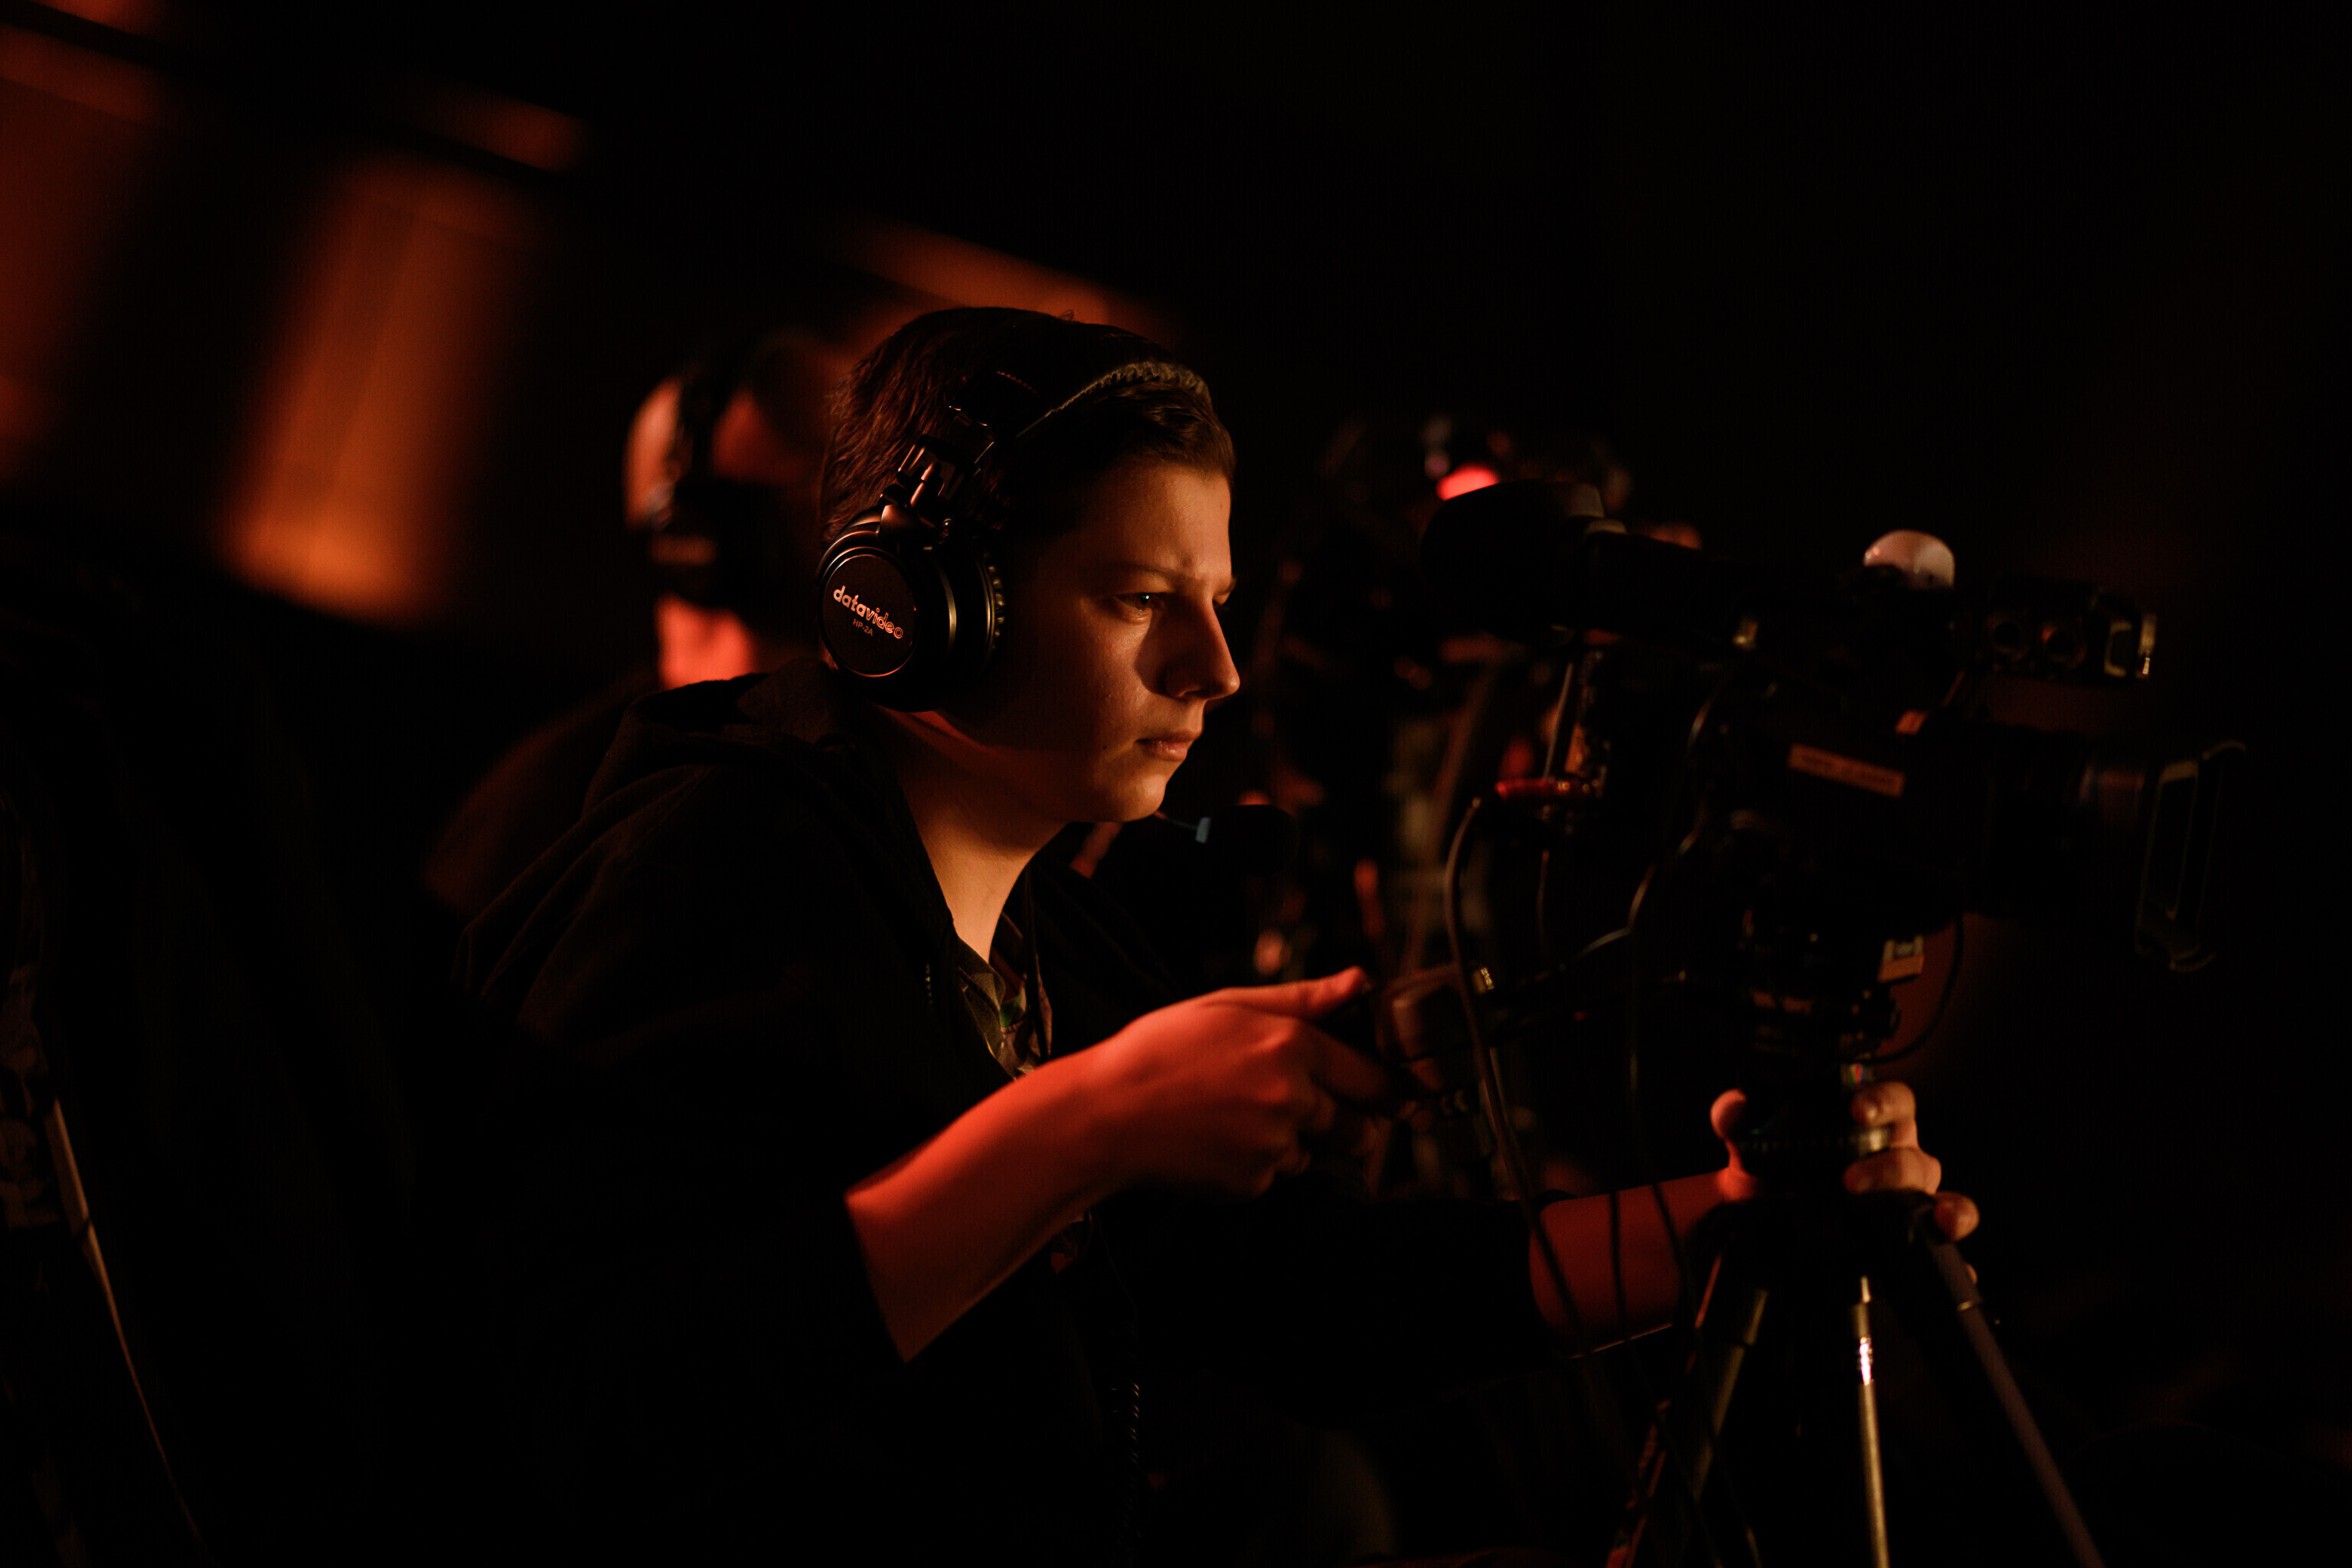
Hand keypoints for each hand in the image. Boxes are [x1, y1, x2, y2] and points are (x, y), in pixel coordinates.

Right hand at [1074, 968, 1402, 1197]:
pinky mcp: (1251, 1183)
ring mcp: (1272, 1145)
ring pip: (1314, 1152)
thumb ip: (1302, 998)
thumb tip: (1360, 982)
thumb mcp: (1227, 1005)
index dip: (1382, 1084)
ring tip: (1240, 1115)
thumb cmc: (1158, 1052)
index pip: (1371, 1075)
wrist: (1102, 1115)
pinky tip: (1217, 1138)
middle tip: (1311, 1107)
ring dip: (1297, 1141)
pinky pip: (1275, 1175)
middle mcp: (1291, 1098)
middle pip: (1359, 1127)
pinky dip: (1257, 1162)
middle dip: (1347, 1121)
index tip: (1389, 1092)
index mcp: (1290, 1046)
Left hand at [1708, 1081, 1979, 1242]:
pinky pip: (1944, 1252)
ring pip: (1939, 1198)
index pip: (1897, 1102)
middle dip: (1890, 1168)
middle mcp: (1898, 1159)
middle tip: (1850, 1182)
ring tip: (1934, 1220)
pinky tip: (1964, 1275)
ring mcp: (1907, 1202)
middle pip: (1917, 1156)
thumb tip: (1734, 1108)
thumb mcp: (1748, 1139)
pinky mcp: (1908, 1243)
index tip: (1857, 1110)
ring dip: (1940, 1208)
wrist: (1757, 1221)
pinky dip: (1958, 1262)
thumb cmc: (1770, 1166)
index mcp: (1872, 1125)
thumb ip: (1736, 1117)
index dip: (1884, 1102)